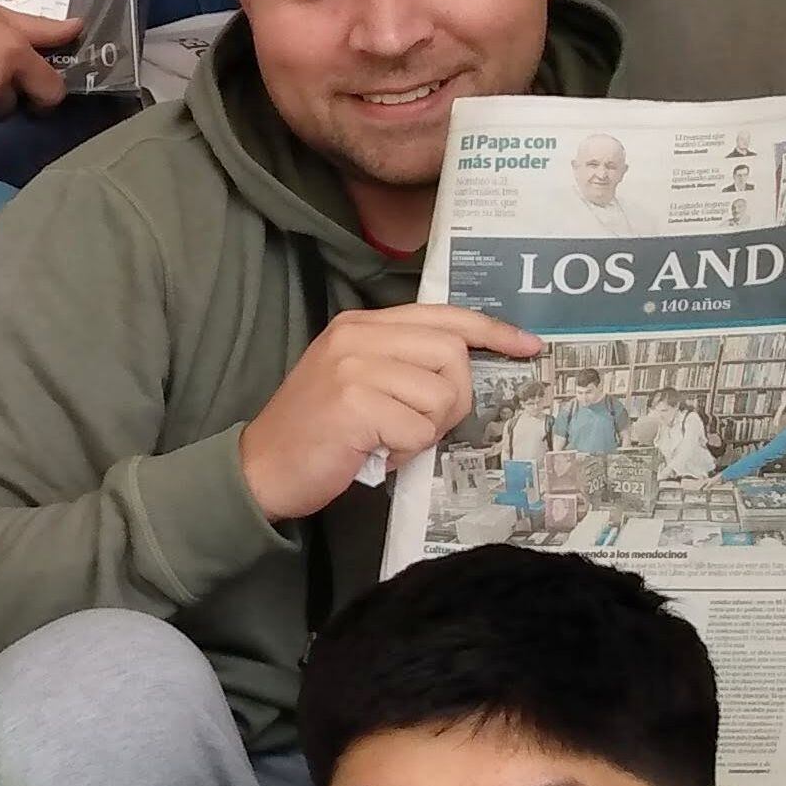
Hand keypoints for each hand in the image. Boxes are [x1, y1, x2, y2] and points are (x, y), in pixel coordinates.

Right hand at [239, 304, 543, 523]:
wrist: (258, 470)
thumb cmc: (315, 433)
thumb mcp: (356, 380)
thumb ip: (402, 363)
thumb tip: (464, 370)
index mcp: (361, 325)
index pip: (442, 316)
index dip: (491, 332)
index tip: (527, 346)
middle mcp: (358, 337)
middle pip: (452, 354)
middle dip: (454, 399)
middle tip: (423, 426)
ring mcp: (354, 368)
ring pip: (440, 396)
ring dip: (427, 431)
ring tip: (389, 441)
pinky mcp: (355, 406)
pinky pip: (419, 430)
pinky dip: (406, 452)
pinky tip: (376, 454)